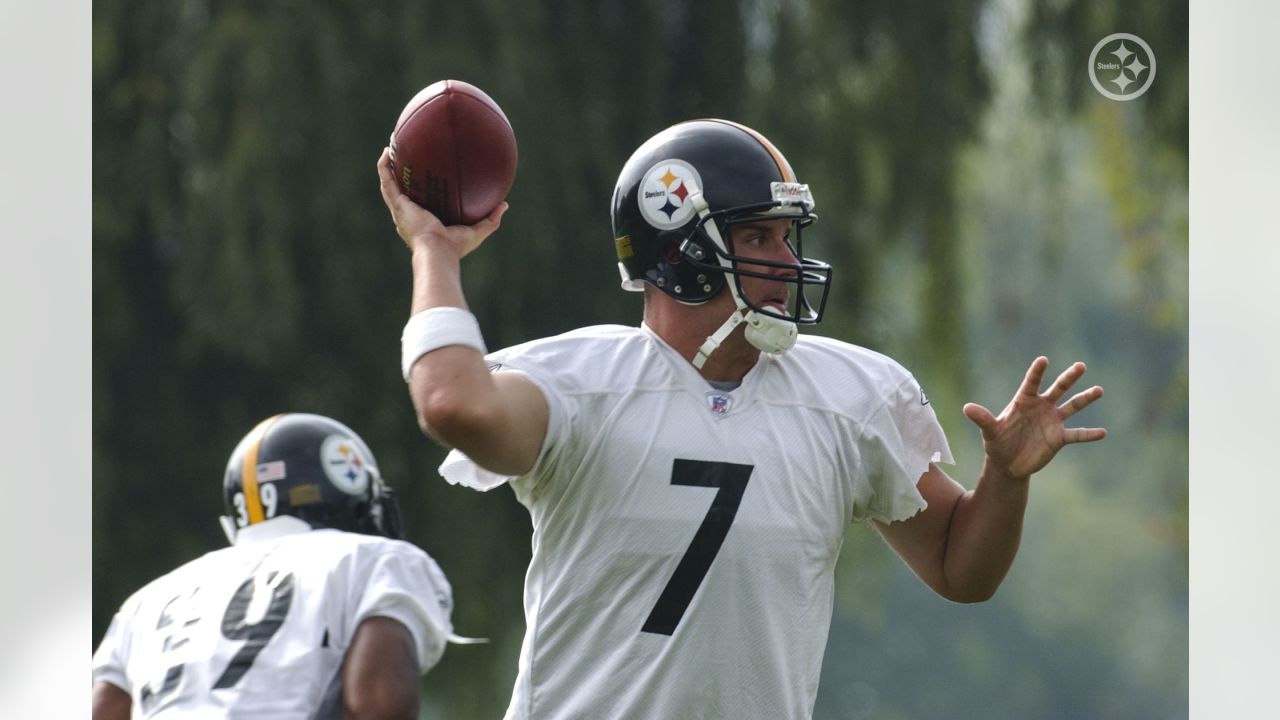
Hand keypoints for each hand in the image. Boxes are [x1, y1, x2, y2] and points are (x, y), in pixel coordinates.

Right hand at [376, 147, 507, 256]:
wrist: (438, 251)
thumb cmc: (455, 247)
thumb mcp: (477, 231)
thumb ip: (490, 219)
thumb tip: (504, 205)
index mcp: (422, 221)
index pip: (419, 204)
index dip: (418, 191)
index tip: (423, 178)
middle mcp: (408, 215)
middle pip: (400, 192)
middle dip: (400, 176)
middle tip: (403, 159)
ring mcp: (400, 209)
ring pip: (389, 184)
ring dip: (387, 167)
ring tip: (389, 150)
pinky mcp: (397, 204)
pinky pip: (387, 181)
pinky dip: (384, 167)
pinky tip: (386, 152)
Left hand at [963, 357, 1105, 480]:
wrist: (1008, 463)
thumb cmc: (997, 443)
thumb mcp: (989, 432)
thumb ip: (983, 419)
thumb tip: (967, 408)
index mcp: (1024, 402)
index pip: (1032, 383)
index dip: (1037, 372)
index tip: (1043, 360)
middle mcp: (1041, 407)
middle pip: (1058, 389)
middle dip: (1069, 378)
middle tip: (1080, 366)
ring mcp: (1052, 421)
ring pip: (1072, 407)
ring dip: (1085, 399)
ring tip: (1099, 390)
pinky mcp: (1059, 438)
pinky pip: (1077, 435)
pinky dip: (1089, 434)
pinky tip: (1103, 432)